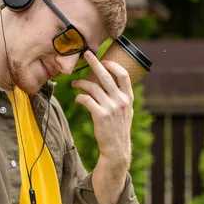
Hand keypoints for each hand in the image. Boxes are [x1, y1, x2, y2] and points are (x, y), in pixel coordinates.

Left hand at [71, 50, 132, 169]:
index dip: (112, 65)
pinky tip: (78, 98)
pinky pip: (86, 100)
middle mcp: (121, 101)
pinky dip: (80, 97)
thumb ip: (121, 97)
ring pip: (93, 87)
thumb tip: (110, 82)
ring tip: (75, 84)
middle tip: (86, 54)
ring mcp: (111, 108)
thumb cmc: (119, 128)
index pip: (123, 75)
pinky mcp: (100, 115)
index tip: (103, 60)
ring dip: (81, 84)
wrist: (116, 148)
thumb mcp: (126, 111)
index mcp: (128, 98)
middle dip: (94, 63)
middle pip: (105, 76)